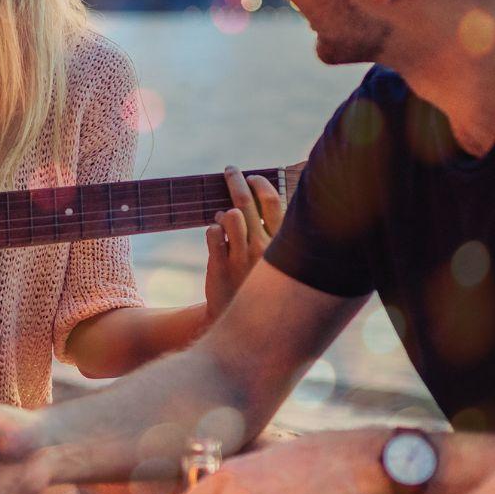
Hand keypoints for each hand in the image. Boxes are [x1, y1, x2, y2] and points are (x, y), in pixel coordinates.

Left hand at [205, 167, 282, 318]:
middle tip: (230, 170)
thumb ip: (272, 231)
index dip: (261, 184)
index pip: (273, 201)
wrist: (247, 324)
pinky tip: (218, 237)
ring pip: (229, 215)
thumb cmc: (263, 283)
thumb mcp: (277, 259)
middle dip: (236, 181)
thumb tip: (262, 197)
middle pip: (246, 202)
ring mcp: (242, 257)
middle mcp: (264, 248)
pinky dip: (213, 229)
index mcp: (282, 244)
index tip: (254, 177)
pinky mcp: (221, 265)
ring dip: (224, 213)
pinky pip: (212, 231)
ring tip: (225, 220)